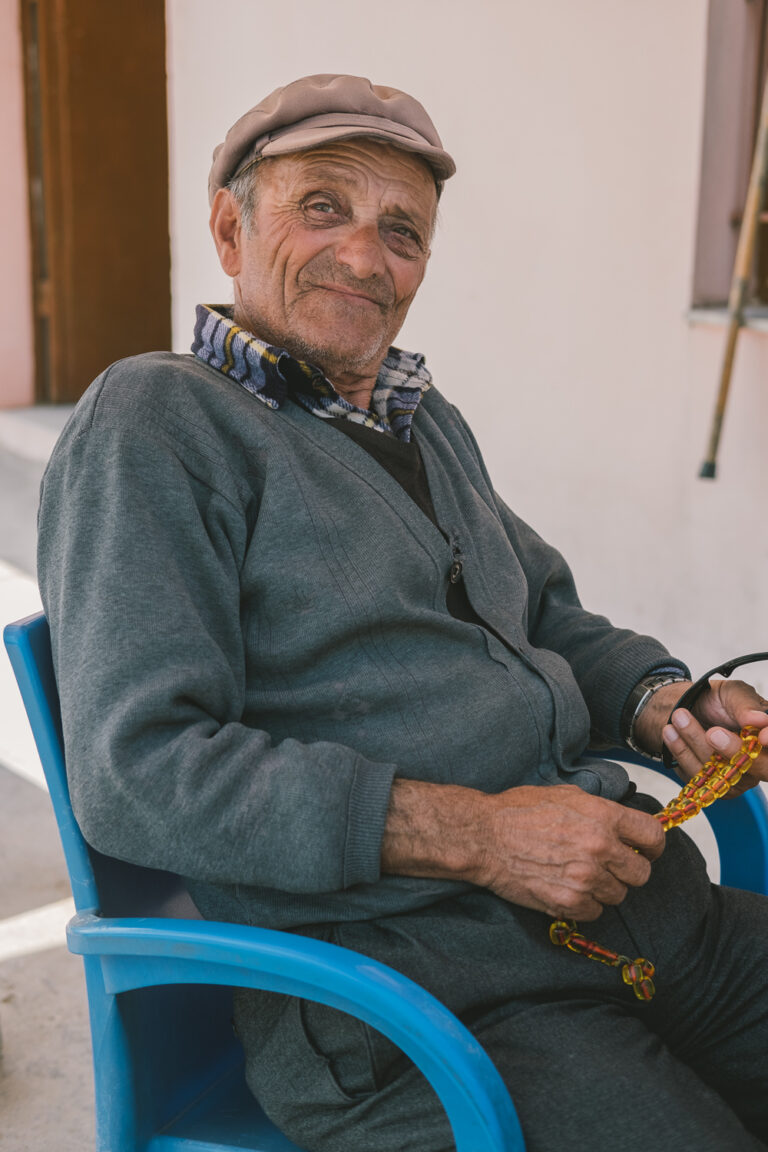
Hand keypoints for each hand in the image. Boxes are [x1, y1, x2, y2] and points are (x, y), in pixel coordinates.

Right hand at [474, 784, 664, 920]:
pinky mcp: (569, 902)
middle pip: (641, 873)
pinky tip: (566, 887)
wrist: (485, 837)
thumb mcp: (566, 794)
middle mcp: (599, 847)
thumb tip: (624, 824)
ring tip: (579, 875)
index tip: (646, 850)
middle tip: (609, 866)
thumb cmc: (519, 811)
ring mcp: (586, 877)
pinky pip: (596, 912)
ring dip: (604, 888)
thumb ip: (601, 810)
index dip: (652, 846)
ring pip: (619, 895)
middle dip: (628, 870)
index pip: (653, 836)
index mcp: (602, 815)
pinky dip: (585, 904)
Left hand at [662, 679, 767, 793]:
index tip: (761, 736)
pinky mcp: (712, 787)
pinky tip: (670, 733)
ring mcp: (737, 778)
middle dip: (732, 750)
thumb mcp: (732, 693)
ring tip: (678, 717)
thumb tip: (761, 720)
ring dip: (696, 744)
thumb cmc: (717, 700)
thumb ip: (746, 706)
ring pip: (722, 773)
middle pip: (756, 768)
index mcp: (767, 736)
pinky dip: (682, 753)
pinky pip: (699, 779)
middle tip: (712, 732)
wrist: (687, 707)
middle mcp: (760, 763)